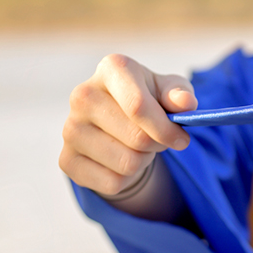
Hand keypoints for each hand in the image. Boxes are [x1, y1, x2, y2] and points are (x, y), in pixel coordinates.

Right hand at [59, 53, 196, 212]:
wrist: (116, 124)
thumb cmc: (149, 101)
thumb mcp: (169, 92)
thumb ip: (180, 95)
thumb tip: (185, 104)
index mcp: (111, 69)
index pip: (138, 106)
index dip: (165, 129)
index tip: (182, 139)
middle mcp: (83, 96)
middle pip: (138, 139)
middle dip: (158, 145)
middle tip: (157, 139)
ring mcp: (70, 129)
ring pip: (128, 164)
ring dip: (143, 161)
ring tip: (137, 147)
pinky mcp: (67, 160)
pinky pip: (112, 183)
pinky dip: (127, 179)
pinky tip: (120, 161)